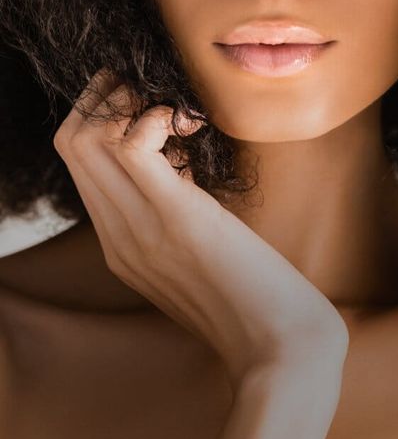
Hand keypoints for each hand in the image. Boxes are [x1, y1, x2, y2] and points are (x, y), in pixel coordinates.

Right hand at [53, 68, 348, 388]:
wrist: (284, 350)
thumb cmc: (255, 297)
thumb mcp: (198, 251)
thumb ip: (174, 211)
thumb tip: (180, 162)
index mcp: (120, 243)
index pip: (77, 159)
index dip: (101, 112)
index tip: (142, 96)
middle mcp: (118, 234)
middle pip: (73, 140)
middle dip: (106, 94)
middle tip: (152, 88)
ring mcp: (141, 228)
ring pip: (90, 138)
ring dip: (129, 99)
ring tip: (175, 109)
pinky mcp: (179, 219)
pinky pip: (135, 147)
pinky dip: (155, 117)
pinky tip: (190, 126)